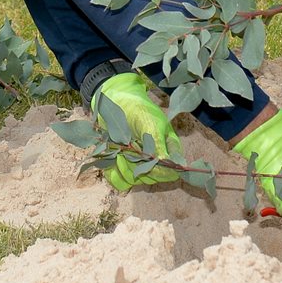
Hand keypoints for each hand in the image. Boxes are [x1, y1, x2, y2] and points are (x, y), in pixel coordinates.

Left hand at [90, 71, 181, 192]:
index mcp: (169, 149)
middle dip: (138, 166)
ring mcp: (138, 164)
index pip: (171, 172)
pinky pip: (120, 182)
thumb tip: (165, 162)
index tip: (146, 159)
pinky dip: (113, 174)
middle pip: (152, 179)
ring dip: (124, 168)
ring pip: (135, 181)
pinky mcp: (122, 166)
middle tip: (128, 148)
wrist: (115, 100)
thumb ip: (157, 142)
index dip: (160, 171)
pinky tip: (110, 160)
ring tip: (118, 150)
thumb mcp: (150, 122)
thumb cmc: (138, 108)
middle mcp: (155, 160)